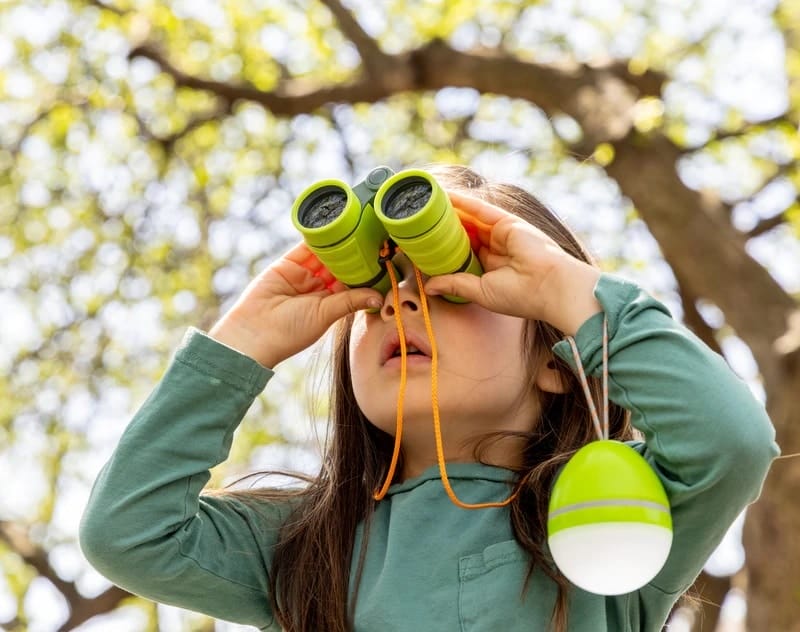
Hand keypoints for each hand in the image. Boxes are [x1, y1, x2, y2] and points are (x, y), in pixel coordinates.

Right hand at [208, 242, 382, 366]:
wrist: (254, 330)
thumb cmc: (291, 332)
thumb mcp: (325, 315)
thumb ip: (350, 301)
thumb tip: (378, 297)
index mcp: (331, 303)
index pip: (352, 283)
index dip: (365, 271)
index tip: (382, 259)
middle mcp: (318, 288)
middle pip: (340, 266)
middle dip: (354, 254)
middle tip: (373, 238)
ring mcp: (304, 274)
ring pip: (325, 254)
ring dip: (338, 243)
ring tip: (356, 227)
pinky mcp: (288, 264)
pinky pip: (305, 247)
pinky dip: (317, 237)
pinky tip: (331, 227)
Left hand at [423, 191, 601, 334]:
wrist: (551, 287)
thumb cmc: (522, 296)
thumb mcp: (480, 292)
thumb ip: (456, 284)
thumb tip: (429, 286)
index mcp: (489, 268)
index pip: (461, 253)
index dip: (442, 247)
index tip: (421, 243)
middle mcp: (494, 248)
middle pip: (462, 233)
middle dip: (441, 228)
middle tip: (417, 221)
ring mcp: (501, 234)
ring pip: (468, 219)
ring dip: (448, 212)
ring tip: (425, 204)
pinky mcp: (506, 222)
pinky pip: (480, 209)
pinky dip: (462, 202)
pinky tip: (444, 196)